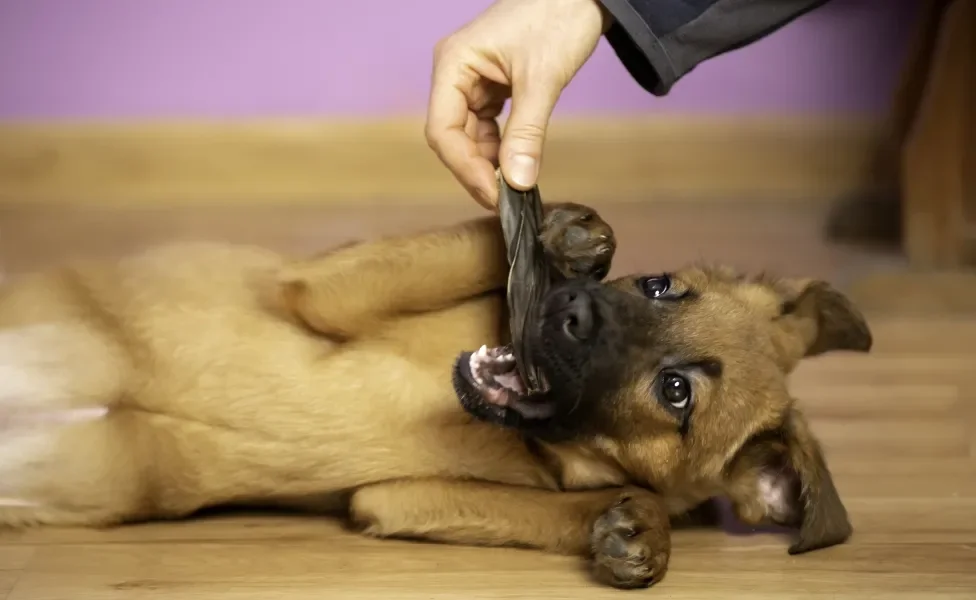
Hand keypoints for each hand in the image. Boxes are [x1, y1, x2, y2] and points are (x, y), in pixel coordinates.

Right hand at [425, 0, 608, 209]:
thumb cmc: (558, 16)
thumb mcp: (542, 80)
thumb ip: (527, 133)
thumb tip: (517, 183)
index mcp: (453, 64)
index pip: (442, 130)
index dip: (464, 168)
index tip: (493, 195)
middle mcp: (454, 73)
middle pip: (451, 136)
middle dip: (476, 169)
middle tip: (505, 200)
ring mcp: (471, 79)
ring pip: (468, 135)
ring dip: (488, 162)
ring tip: (513, 186)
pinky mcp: (490, 85)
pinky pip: (486, 125)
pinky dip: (499, 147)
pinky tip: (516, 163)